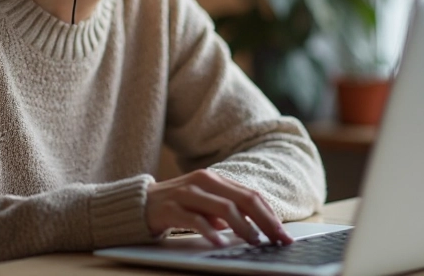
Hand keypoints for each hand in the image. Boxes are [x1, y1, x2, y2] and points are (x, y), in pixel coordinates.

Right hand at [145, 169, 293, 246]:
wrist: (139, 204)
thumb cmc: (177, 206)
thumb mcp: (205, 205)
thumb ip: (227, 211)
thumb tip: (256, 228)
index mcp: (215, 179)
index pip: (251, 195)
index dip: (270, 215)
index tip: (284, 234)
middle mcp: (203, 181)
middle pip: (244, 199)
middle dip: (266, 221)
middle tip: (278, 239)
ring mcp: (187, 194)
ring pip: (224, 208)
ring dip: (243, 227)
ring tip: (254, 242)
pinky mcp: (171, 208)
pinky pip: (195, 220)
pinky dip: (211, 233)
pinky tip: (221, 244)